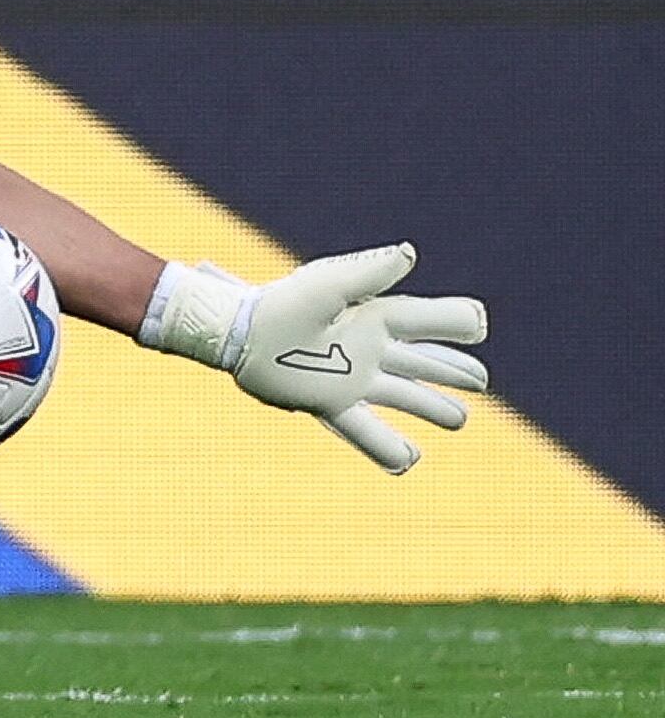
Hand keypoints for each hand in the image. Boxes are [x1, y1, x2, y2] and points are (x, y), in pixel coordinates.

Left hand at [144, 245, 490, 471]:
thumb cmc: (280, 303)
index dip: (453, 322)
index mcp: (372, 318)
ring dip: (432, 408)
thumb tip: (409, 254)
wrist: (237, 333)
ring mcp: (352, 379)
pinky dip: (389, 448)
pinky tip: (409, 462)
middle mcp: (368, 349)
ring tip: (459, 419)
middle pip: (422, 363)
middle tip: (480, 380)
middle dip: (453, 371)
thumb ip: (368, 272)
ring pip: (404, 397)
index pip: (424, 321)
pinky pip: (366, 431)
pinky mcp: (331, 402)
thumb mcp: (327, 286)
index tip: (478, 323)